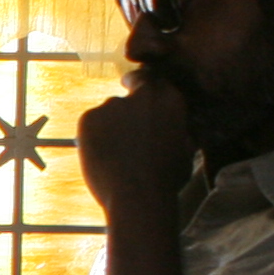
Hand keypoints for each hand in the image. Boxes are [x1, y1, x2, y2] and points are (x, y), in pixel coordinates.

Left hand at [75, 78, 200, 222]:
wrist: (138, 196)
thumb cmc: (165, 180)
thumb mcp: (184, 150)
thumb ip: (177, 130)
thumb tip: (180, 128)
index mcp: (169, 100)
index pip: (151, 79)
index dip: (140, 83)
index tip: (131, 85)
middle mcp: (142, 96)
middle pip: (129, 90)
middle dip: (124, 103)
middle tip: (119, 120)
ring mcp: (113, 104)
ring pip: (108, 110)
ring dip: (109, 125)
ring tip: (115, 155)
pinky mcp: (89, 117)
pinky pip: (90, 123)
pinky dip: (92, 136)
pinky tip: (102, 156)